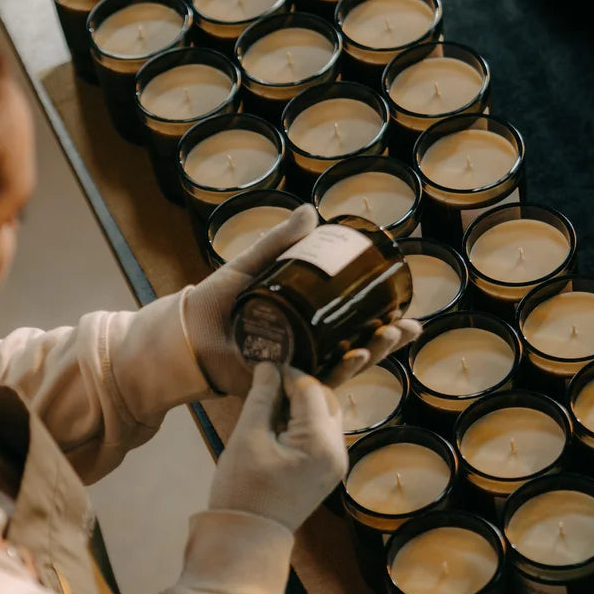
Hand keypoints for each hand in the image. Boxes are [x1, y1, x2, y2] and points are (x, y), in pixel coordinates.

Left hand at [184, 204, 422, 394]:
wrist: (185, 330)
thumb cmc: (215, 300)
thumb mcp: (251, 266)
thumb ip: (280, 242)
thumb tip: (312, 211)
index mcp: (305, 322)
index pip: (352, 325)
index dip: (383, 321)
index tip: (408, 314)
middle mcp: (305, 347)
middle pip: (356, 348)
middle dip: (386, 341)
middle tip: (407, 327)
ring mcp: (295, 366)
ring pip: (342, 366)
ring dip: (371, 355)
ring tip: (388, 338)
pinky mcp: (281, 381)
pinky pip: (314, 380)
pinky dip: (337, 371)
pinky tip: (356, 358)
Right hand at [208, 364, 345, 530]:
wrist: (248, 539)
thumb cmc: (242, 489)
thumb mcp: (248, 437)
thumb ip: (262, 397)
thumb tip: (269, 366)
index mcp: (319, 442)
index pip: (309, 388)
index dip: (286, 373)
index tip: (262, 368)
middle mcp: (337, 451)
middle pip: (325, 399)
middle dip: (297, 388)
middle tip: (266, 386)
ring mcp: (336, 463)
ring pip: (326, 415)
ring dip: (302, 405)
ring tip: (269, 407)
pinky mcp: (329, 472)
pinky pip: (323, 435)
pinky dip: (305, 423)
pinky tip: (279, 426)